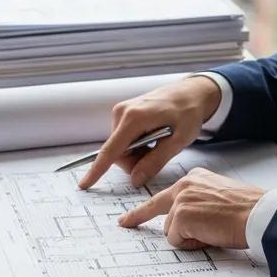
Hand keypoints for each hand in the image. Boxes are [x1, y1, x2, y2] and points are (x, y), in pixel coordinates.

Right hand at [78, 76, 222, 189]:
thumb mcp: (178, 141)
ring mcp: (122, 111)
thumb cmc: (188, 113)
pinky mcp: (124, 113)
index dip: (97, 170)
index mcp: (134, 118)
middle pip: (117, 152)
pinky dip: (137, 145)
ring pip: (120, 148)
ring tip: (158, 143)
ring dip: (137, 153)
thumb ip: (155, 161)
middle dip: (135, 161)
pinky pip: (124, 139)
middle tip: (158, 154)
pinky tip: (153, 136)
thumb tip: (135, 179)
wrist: (191, 92)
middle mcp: (122, 112)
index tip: (84, 184)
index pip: (110, 150)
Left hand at [117, 167, 264, 249]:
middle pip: (161, 214)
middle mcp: (185, 185)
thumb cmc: (247, 210)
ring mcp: (181, 200)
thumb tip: (186, 224)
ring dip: (189, 238)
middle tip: (125, 223)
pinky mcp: (181, 216)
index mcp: (194, 178)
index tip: (126, 219)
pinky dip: (192, 244)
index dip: (143, 211)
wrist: (259, 214)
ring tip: (213, 232)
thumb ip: (197, 204)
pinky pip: (176, 240)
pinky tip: (210, 236)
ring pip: (170, 230)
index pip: (164, 196)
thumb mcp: (218, 198)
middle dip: (155, 224)